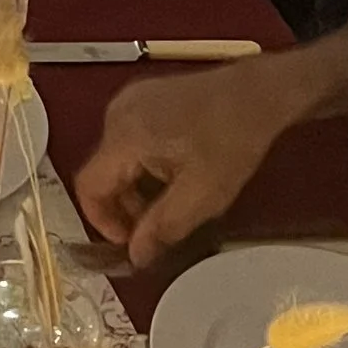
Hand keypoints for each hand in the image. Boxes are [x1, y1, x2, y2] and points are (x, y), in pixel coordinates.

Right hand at [74, 58, 308, 264]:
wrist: (259, 91)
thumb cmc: (232, 141)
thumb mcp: (203, 195)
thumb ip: (163, 228)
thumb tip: (135, 256)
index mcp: (124, 134)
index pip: (88, 187)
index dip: (102, 222)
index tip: (133, 242)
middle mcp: (116, 113)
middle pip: (102, 172)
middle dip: (124, 207)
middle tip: (157, 228)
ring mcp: (130, 100)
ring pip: (115, 158)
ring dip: (135, 188)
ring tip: (171, 202)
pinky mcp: (144, 96)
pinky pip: (128, 140)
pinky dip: (141, 164)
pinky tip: (174, 173)